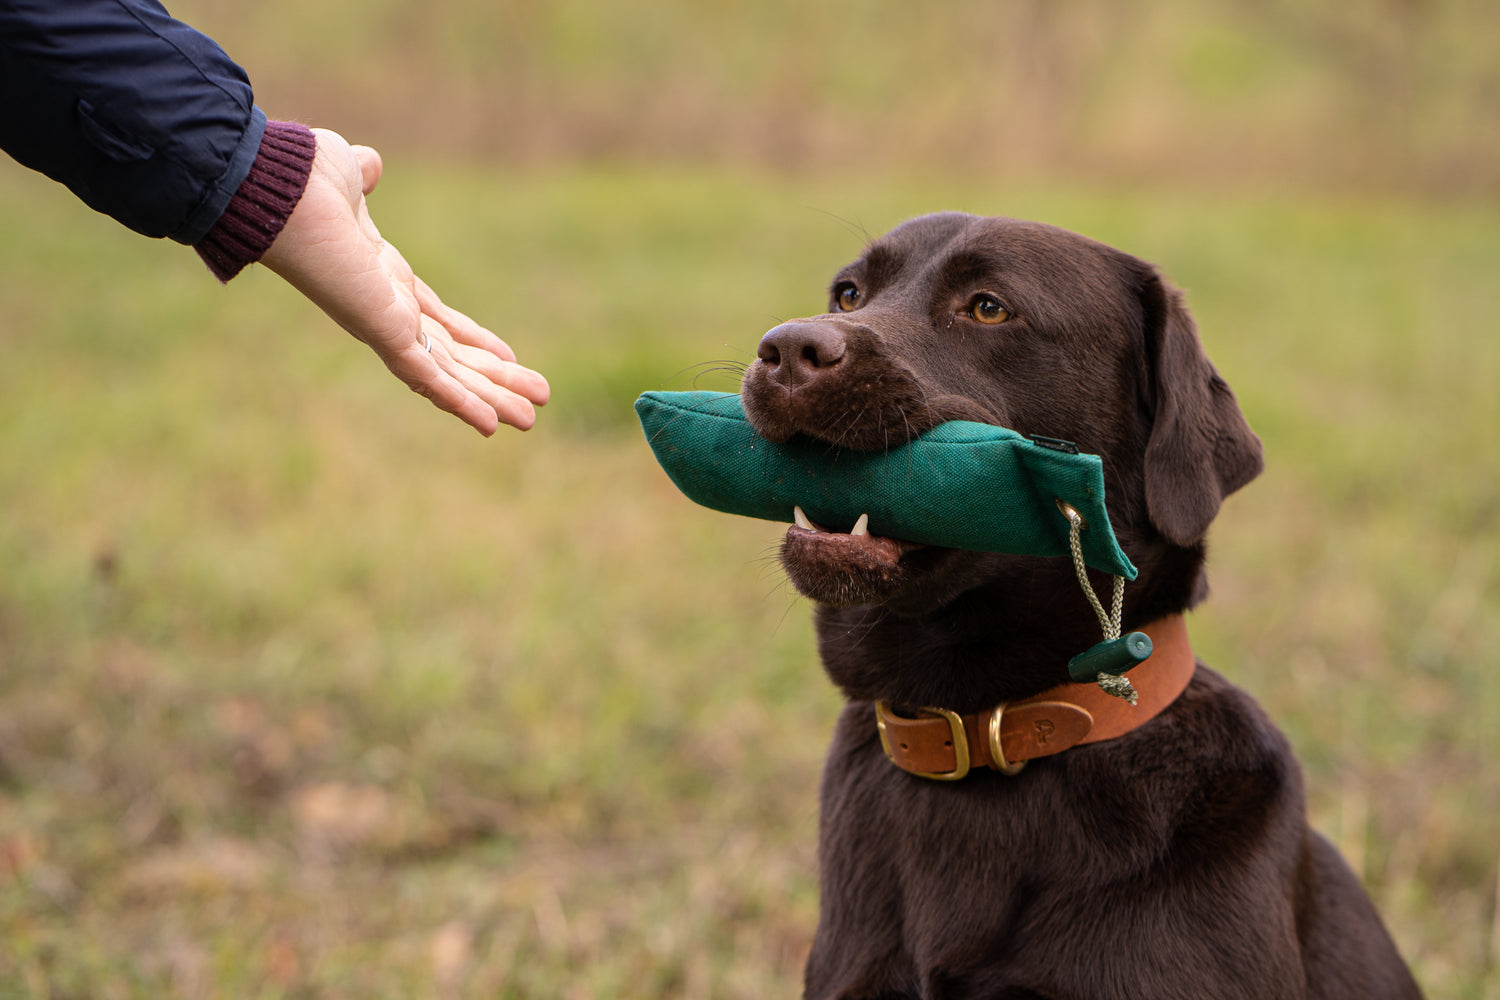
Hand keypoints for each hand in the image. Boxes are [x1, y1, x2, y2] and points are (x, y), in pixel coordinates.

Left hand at [261, 129, 548, 434]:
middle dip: (495, 380)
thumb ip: (360, 175)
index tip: (507, 358)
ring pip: (449, 375)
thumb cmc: (300, 179)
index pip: (438, 320)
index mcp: (380, 277)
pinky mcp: (384, 335)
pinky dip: (461, 404)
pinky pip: (429, 379)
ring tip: (531, 422)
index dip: (474, 340)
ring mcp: (384, 326)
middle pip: (453, 356)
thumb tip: (367, 164)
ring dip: (491, 399)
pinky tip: (492, 427)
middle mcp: (385, 309)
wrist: (275, 188)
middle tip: (535, 404)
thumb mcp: (344, 173)